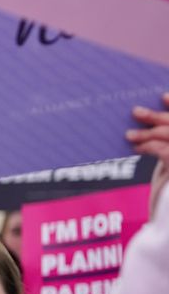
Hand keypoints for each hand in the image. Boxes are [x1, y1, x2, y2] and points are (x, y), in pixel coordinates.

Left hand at [129, 93, 168, 217]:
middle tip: (135, 111)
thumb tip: (145, 126)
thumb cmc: (167, 197)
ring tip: (129, 134)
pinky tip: (137, 148)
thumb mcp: (167, 169)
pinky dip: (149, 146)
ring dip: (148, 132)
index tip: (162, 96)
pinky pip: (165, 151)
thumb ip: (164, 146)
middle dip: (158, 117)